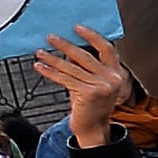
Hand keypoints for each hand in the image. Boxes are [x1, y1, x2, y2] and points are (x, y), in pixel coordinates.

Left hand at [33, 25, 135, 146]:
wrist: (93, 129)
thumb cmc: (91, 107)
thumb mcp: (94, 84)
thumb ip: (85, 69)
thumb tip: (66, 50)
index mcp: (116, 73)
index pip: (107, 49)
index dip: (92, 36)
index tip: (77, 28)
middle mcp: (111, 79)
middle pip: (85, 56)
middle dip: (65, 45)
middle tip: (51, 37)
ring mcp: (101, 86)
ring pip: (72, 67)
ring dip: (53, 58)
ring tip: (40, 52)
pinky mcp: (88, 93)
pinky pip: (65, 79)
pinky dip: (50, 72)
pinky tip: (40, 67)